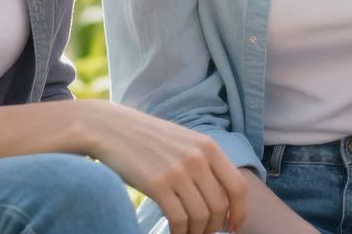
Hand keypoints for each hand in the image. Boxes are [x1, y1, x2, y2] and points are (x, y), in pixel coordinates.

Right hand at [82, 101, 250, 233]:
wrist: (112, 128)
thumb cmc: (148, 138)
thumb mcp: (185, 142)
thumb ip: (204, 163)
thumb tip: (220, 197)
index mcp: (209, 147)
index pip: (238, 187)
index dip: (239, 212)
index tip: (233, 227)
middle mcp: (198, 158)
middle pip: (220, 206)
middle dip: (215, 226)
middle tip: (205, 233)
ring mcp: (178, 171)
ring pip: (201, 216)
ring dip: (197, 232)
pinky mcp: (157, 185)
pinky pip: (178, 219)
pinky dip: (181, 233)